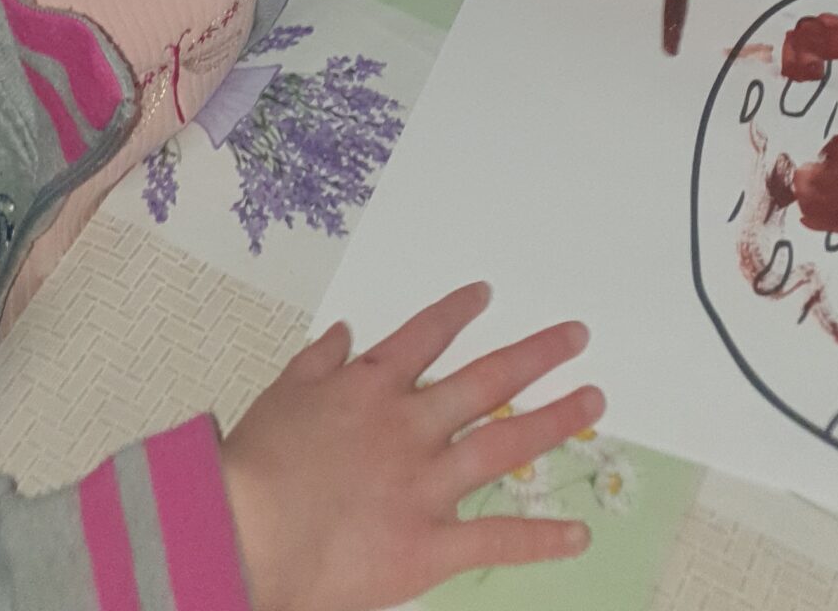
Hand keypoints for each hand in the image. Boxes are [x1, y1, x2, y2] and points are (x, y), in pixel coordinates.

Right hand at [223, 284, 601, 610]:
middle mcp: (409, 427)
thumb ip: (318, 361)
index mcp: (371, 388)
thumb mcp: (281, 396)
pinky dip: (541, 540)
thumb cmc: (253, 470)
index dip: (457, 312)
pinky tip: (579, 535)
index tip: (486, 294)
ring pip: (504, 444)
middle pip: (486, 379)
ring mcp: (425, 484)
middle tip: (576, 335)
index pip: (425, 336)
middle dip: (537, 354)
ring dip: (554, 420)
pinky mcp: (428, 544)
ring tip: (593, 400)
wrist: (243, 535)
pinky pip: (495, 540)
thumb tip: (344, 332)